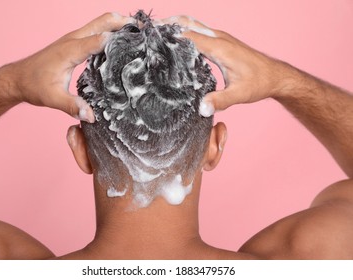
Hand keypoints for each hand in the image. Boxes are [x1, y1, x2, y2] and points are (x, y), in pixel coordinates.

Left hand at [8, 13, 134, 121]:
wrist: (17, 78)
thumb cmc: (34, 86)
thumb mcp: (52, 99)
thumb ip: (72, 106)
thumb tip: (90, 116)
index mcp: (70, 51)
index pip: (97, 40)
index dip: (116, 39)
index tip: (137, 38)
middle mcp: (72, 40)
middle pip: (101, 22)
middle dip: (122, 21)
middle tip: (143, 27)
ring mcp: (73, 39)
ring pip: (99, 22)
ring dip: (117, 22)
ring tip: (137, 29)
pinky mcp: (73, 42)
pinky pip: (95, 30)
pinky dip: (109, 28)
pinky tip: (119, 38)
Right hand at [164, 16, 288, 115]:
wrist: (275, 76)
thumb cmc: (259, 83)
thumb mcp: (239, 94)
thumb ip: (220, 101)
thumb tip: (202, 109)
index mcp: (220, 48)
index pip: (189, 36)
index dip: (171, 37)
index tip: (153, 39)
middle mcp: (219, 39)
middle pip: (189, 23)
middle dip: (170, 23)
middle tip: (151, 29)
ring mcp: (221, 38)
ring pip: (194, 25)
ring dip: (177, 25)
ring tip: (158, 32)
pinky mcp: (222, 42)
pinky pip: (200, 32)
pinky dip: (186, 31)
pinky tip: (178, 41)